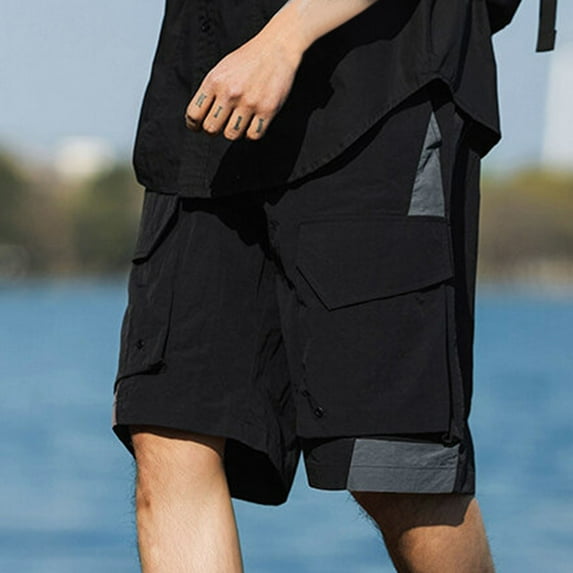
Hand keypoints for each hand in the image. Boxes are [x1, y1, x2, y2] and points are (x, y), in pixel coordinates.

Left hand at [185, 32, 302, 140]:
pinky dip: (251, 133)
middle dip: (214, 130)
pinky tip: (252, 123)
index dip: (194, 125)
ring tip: (238, 123)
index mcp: (214, 81)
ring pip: (231, 135)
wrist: (276, 49)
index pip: (194, 114)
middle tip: (221, 124)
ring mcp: (249, 102)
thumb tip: (200, 118)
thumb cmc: (248, 60)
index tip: (198, 126)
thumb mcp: (221, 70)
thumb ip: (210, 92)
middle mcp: (230, 92)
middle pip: (211, 129)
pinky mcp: (267, 110)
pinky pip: (253, 136)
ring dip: (233, 132)